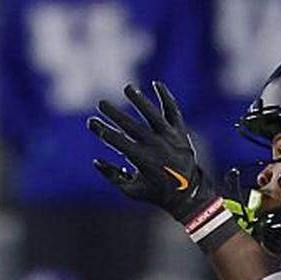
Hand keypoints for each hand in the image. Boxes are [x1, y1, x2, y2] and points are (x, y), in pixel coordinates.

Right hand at [88, 82, 215, 220]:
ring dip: (139, 99)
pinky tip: (156, 83)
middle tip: (101, 103)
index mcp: (142, 160)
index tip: (91, 122)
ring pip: (152, 114)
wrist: (189, 195)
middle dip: (114, 113)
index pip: (117, 141)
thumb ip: (112, 176)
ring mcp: (169, 137)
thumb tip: (95, 161)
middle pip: (130, 125)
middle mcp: (155, 146)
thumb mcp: (132, 191)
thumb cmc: (156, 193)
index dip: (102, 130)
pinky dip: (166, 96)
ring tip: (128, 88)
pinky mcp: (180, 132)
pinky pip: (172, 110)